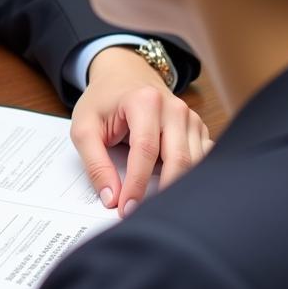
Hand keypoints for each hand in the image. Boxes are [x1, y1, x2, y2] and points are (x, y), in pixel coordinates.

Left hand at [70, 46, 211, 217]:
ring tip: (160, 206)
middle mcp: (174, 108)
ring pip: (194, 163)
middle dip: (164, 192)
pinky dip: (191, 177)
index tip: (127, 209)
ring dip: (178, 187)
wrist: (124, 74)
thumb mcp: (84, 126)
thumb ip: (95, 162)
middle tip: (146, 215)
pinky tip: (175, 189)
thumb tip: (111, 197)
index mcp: (144, 101)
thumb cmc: (104, 100)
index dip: (137, 185)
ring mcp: (190, 118)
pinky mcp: (198, 129)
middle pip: (178, 160)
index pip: (146, 151)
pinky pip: (203, 159)